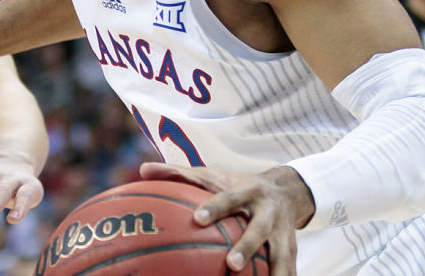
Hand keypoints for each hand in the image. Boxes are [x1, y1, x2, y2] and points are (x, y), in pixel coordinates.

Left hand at [141, 162, 314, 275]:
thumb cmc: (237, 185)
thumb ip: (180, 174)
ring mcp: (283, 232)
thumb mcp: (213, 176)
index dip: (215, 208)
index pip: (229, 198)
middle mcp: (268, 211)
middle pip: (259, 230)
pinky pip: (288, 269)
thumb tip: (143, 169)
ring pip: (279, 254)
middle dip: (247, 246)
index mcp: (247, 190)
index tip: (197, 219)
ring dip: (273, 272)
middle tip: (231, 265)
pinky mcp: (291, 249)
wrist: (286, 190)